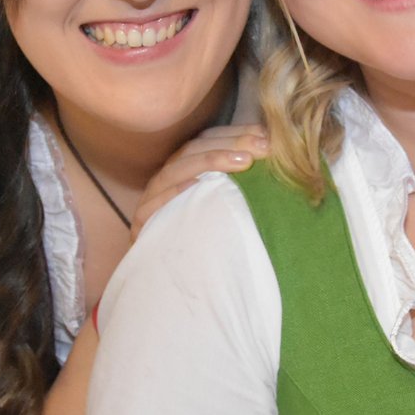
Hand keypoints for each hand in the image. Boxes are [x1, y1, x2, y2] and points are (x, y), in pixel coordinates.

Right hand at [131, 124, 268, 235]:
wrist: (172, 281)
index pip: (208, 140)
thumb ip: (242, 184)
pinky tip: (196, 184)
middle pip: (194, 149)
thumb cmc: (206, 241)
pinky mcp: (143, 223)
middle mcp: (167, 179)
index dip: (235, 133)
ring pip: (175, 170)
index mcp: (186, 170)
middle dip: (230, 144)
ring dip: (209, 161)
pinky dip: (173, 192)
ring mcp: (152, 200)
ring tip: (242, 161)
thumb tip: (272, 156)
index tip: (265, 135)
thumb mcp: (226, 209)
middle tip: (262, 147)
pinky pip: (154, 204)